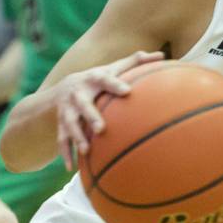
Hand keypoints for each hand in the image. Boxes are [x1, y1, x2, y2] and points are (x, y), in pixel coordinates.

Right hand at [54, 51, 162, 168]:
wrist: (63, 87)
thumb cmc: (99, 79)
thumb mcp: (114, 68)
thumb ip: (136, 62)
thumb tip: (161, 55)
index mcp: (93, 79)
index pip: (105, 80)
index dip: (115, 84)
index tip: (128, 91)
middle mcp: (77, 94)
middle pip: (83, 105)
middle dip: (91, 116)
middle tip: (101, 129)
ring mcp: (67, 110)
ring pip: (69, 124)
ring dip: (76, 137)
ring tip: (86, 150)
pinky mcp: (60, 125)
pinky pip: (61, 140)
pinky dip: (65, 153)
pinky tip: (70, 167)